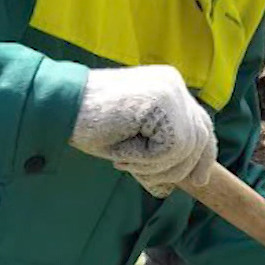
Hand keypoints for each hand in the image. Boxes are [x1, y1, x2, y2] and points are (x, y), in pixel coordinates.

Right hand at [69, 65, 215, 194]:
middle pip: (199, 138)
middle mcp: (173, 83)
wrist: (60, 108)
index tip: (199, 181)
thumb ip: (165, 148)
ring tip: (122, 158)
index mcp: (169, 86)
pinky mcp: (161, 102)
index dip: (204, 156)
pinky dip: (143, 160)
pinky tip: (120, 149)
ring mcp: (169, 90)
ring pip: (185, 148)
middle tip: (137, 171)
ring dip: (153, 166)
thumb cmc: (91, 125)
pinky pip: (169, 149)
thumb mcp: (137, 139)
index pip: (202, 125)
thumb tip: (195, 180)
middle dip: (177, 168)